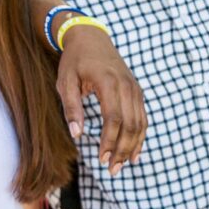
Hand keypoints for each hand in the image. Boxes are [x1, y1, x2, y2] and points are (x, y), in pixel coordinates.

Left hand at [55, 24, 145, 173]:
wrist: (91, 38)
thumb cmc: (74, 61)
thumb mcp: (65, 82)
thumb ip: (71, 108)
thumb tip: (76, 134)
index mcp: (109, 82)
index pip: (114, 119)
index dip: (109, 142)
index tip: (100, 159)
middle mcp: (127, 86)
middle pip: (130, 124)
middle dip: (122, 150)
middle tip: (112, 170)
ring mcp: (135, 88)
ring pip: (140, 123)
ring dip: (132, 147)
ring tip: (121, 166)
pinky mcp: (137, 91)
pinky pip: (142, 118)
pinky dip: (140, 137)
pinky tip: (134, 153)